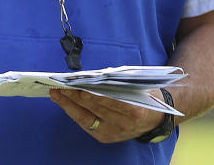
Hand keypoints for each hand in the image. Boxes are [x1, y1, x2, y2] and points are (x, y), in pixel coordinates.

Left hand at [49, 88, 165, 143]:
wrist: (156, 117)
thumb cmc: (145, 95)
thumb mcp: (137, 84)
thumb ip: (117, 81)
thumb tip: (92, 76)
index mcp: (134, 110)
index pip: (108, 101)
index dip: (91, 95)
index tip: (76, 87)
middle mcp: (123, 124)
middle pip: (94, 110)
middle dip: (74, 98)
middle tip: (59, 88)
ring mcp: (114, 133)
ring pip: (86, 119)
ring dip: (69, 106)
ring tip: (56, 95)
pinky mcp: (106, 138)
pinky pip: (87, 125)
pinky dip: (75, 113)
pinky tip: (66, 104)